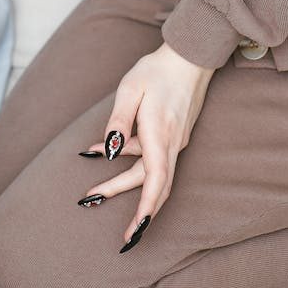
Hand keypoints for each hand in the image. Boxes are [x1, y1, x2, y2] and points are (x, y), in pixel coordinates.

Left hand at [79, 43, 213, 248]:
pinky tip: (112, 151)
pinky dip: (135, 162)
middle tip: (98, 210)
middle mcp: (172, 143)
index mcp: (159, 134)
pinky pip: (155, 157)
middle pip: (152, 184)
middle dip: (130, 206)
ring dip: (128, 184)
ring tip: (97, 188)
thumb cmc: (158, 69)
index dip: (145, 210)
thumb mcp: (130, 89)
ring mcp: (176, 140)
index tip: (135, 232)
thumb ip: (118, 121)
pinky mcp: (175, 134)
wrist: (191, 55)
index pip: (155, 182)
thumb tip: (107, 151)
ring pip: (154, 173)